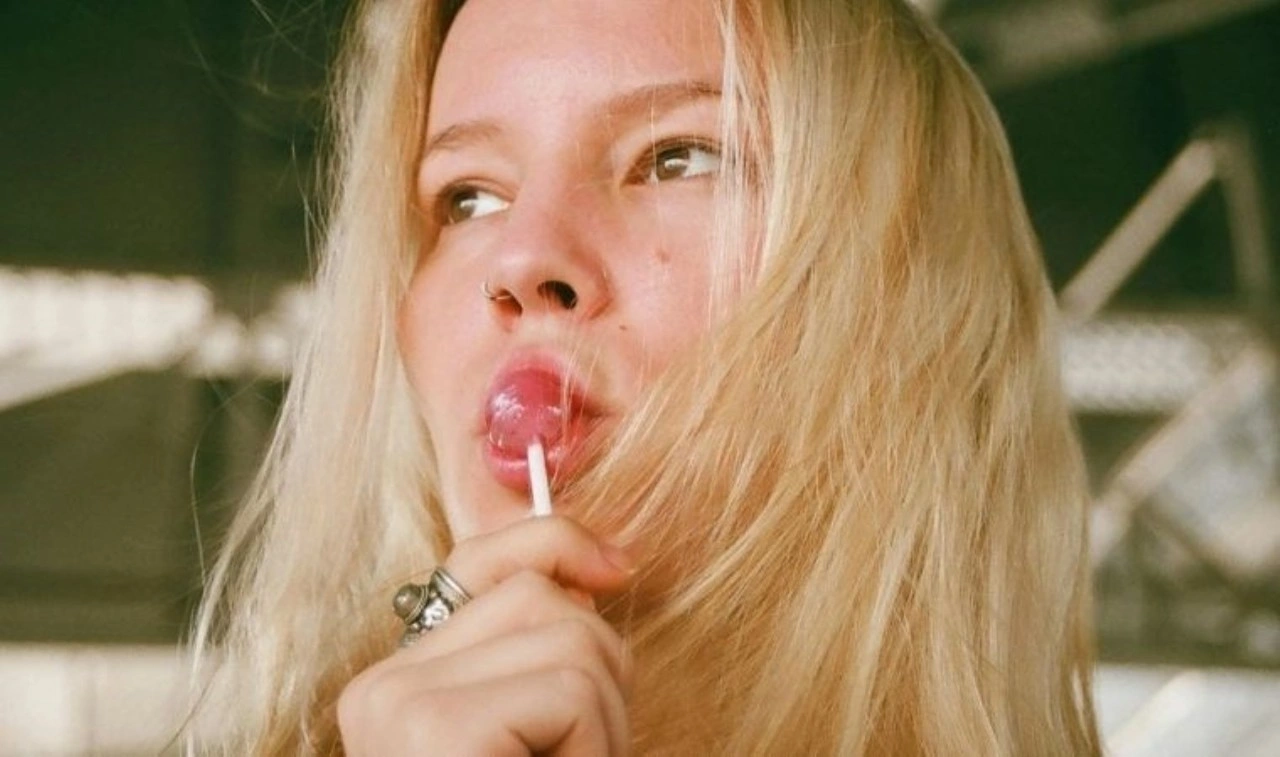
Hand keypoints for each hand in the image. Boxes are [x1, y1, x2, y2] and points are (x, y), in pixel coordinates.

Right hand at [337, 516, 635, 755]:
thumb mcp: (526, 724)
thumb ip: (534, 653)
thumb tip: (599, 566)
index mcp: (398, 684)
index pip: (474, 564)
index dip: (554, 543)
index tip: (617, 566)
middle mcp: (384, 685)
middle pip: (536, 595)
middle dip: (598, 666)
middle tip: (588, 744)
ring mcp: (403, 701)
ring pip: (570, 637)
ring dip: (607, 716)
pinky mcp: (439, 728)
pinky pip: (572, 689)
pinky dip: (598, 743)